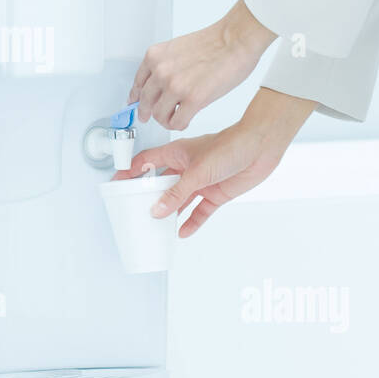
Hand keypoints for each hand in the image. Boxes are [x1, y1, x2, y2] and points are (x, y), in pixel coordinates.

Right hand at [115, 87, 315, 236]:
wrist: (261, 148)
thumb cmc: (231, 146)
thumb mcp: (197, 172)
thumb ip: (176, 193)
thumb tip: (156, 210)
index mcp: (177, 153)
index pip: (146, 162)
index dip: (131, 171)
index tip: (116, 183)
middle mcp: (187, 168)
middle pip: (161, 184)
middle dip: (148, 197)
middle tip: (134, 210)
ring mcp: (201, 182)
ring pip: (179, 200)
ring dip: (169, 212)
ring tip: (155, 227)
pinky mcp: (216, 193)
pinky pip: (200, 211)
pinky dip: (191, 221)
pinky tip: (182, 232)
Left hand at [129, 0, 276, 129]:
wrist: (235, 39)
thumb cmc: (214, 42)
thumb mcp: (177, 48)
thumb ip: (165, 65)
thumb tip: (160, 84)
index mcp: (155, 57)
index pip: (137, 84)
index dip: (136, 98)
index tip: (136, 104)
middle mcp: (161, 71)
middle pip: (145, 102)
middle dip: (147, 112)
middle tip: (151, 118)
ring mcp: (176, 86)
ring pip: (159, 115)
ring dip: (166, 119)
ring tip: (175, 117)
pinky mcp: (193, 99)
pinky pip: (176, 122)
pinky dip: (179, 124)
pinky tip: (186, 120)